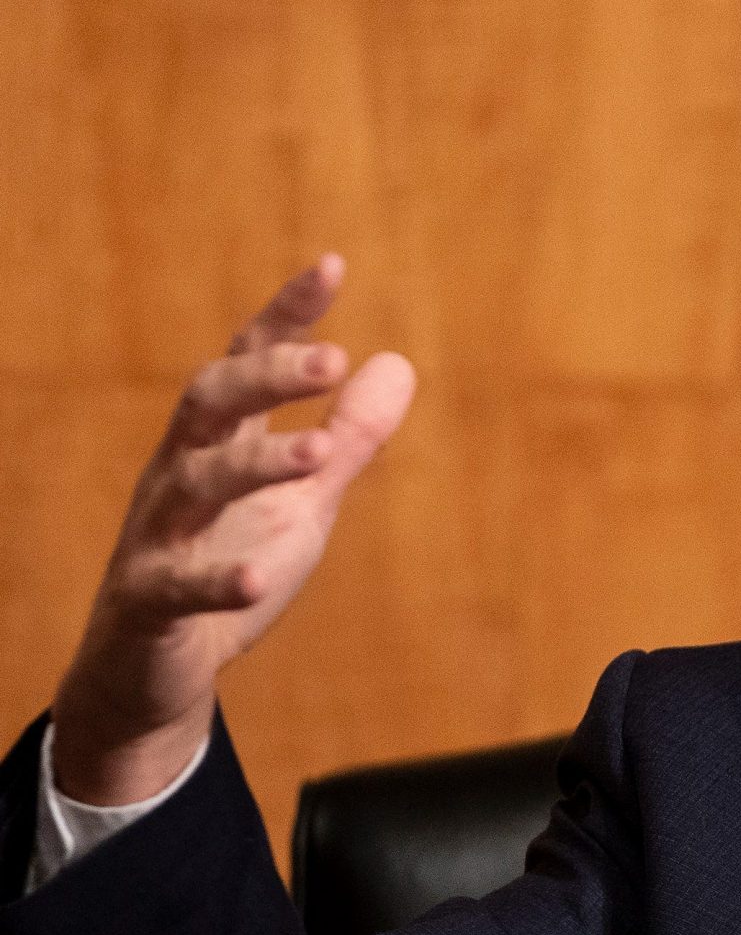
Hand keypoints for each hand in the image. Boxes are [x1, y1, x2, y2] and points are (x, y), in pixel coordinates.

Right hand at [48, 257, 415, 805]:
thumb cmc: (230, 565)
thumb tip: (396, 361)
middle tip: (331, 356)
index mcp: (218, 445)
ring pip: (193, 484)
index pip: (246, 361)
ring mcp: (158, 536)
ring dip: (256, 464)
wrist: (154, 670)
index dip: (286, 315)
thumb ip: (348, 437)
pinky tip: (255, 579)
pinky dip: (216, 581)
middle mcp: (179, 476)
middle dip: (264, 376)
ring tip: (320, 451)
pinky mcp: (149, 603)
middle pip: (208, 404)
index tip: (332, 265)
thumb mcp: (303, 500)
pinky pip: (176, 586)